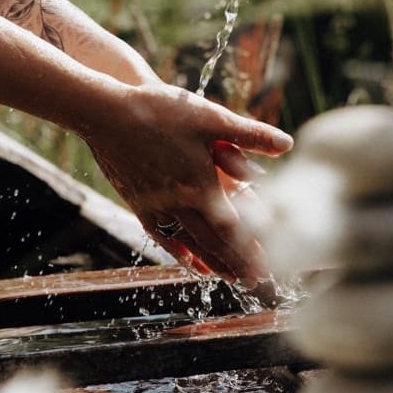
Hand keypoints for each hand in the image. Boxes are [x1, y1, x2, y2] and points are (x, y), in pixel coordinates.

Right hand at [80, 83, 291, 284]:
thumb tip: (287, 143)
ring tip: (229, 277)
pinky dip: (180, 252)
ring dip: (212, 262)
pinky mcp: (138, 203)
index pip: (231, 229)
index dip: (249, 250)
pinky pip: (163, 237)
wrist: (105, 114)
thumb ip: (251, 134)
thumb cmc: (159, 111)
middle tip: (255, 281)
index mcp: (200, 185)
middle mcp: (178, 203)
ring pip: (189, 244)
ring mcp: (155, 206)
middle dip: (236, 263)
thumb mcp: (211, 117)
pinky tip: (190, 261)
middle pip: (212, 242)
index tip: (266, 268)